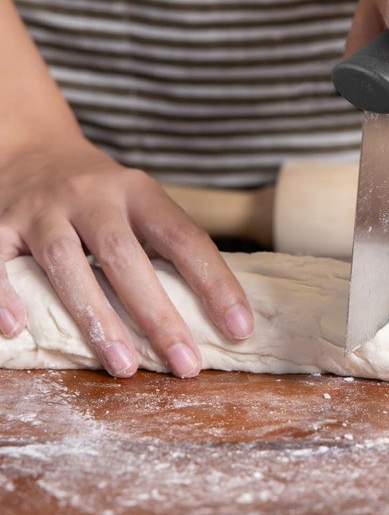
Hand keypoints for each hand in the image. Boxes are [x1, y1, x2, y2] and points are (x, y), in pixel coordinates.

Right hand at [0, 133, 253, 377]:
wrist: (32, 148)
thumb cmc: (100, 194)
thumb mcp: (139, 202)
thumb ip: (165, 245)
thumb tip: (215, 311)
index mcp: (138, 191)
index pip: (184, 237)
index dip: (215, 283)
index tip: (239, 328)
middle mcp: (92, 196)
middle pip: (125, 255)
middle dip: (158, 314)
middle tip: (186, 363)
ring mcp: (42, 210)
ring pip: (66, 263)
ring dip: (96, 318)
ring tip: (125, 366)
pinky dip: (3, 297)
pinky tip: (17, 330)